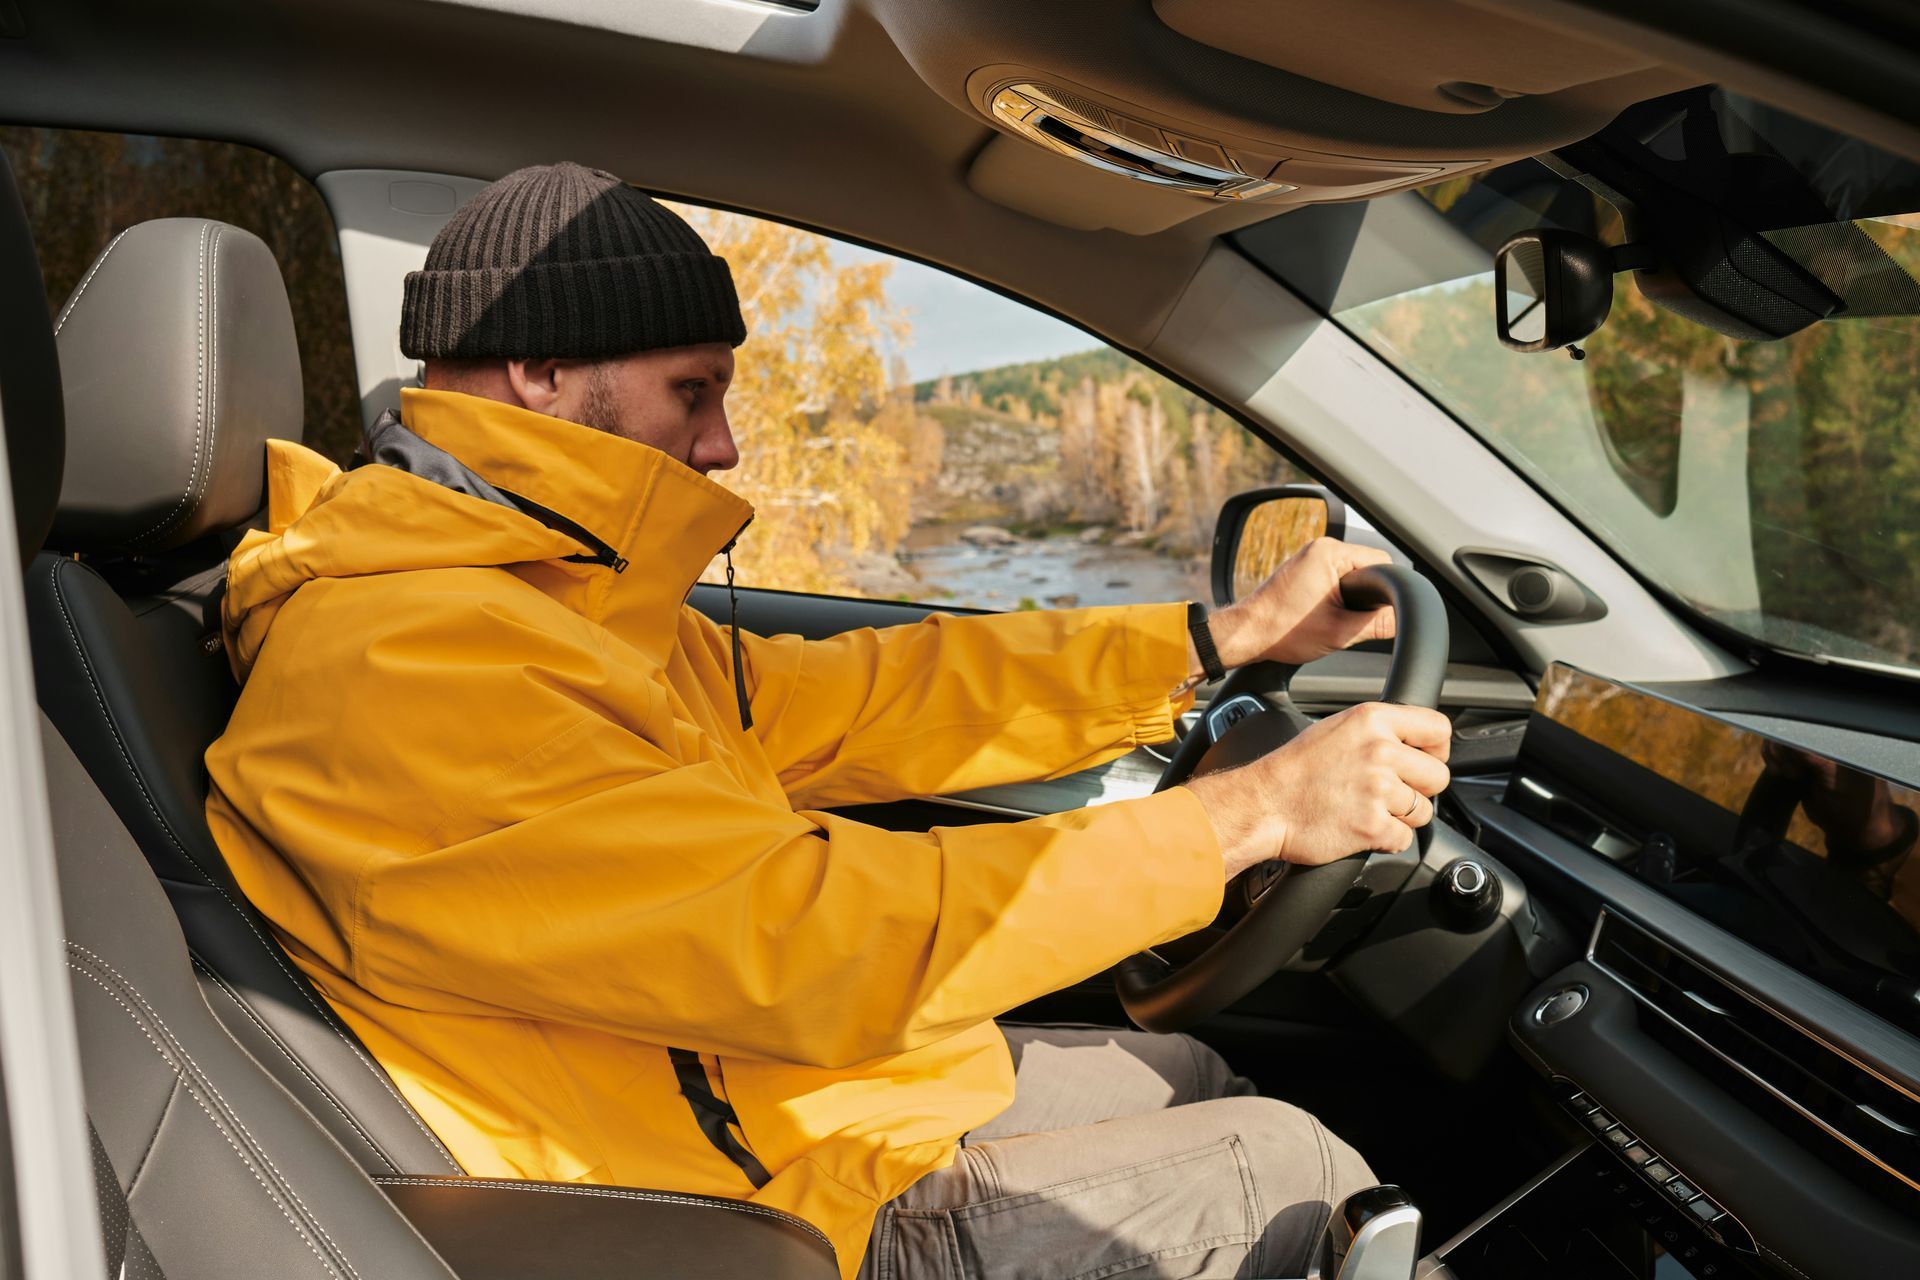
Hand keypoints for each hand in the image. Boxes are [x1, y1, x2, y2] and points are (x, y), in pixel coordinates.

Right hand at [1184, 702, 1452, 878]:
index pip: (1438, 728)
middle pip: (1438, 776)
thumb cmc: (1293, 770)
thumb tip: (1413, 744)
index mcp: (1372, 720)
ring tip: (1369, 810)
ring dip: (1402, 817)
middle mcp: (1380, 751)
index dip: (1437, 750)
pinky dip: (1386, 840)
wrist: (1262, 805)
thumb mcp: (1336, 729)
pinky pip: (1404, 839)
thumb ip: (1377, 732)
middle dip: (1420, 789)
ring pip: (1424, 811)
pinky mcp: (1373, 825)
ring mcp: (1378, 789)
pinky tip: (1361, 828)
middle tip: (1392, 794)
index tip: (1426, 761)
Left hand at [1190, 539, 1395, 682]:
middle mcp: (1320, 548)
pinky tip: (1328, 614)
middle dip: (1368, 595)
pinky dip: (1339, 595)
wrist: (1246, 635)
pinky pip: (1335, 577)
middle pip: (1368, 567)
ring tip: (1337, 618)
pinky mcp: (1304, 569)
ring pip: (1352, 574)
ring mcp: (1310, 557)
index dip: (1387, 589)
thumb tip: (1402, 620)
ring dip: (1353, 596)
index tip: (1378, 611)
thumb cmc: (1281, 631)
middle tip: (1353, 619)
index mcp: (1329, 553)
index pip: (1382, 562)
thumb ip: (1377, 624)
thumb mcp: (1339, 633)